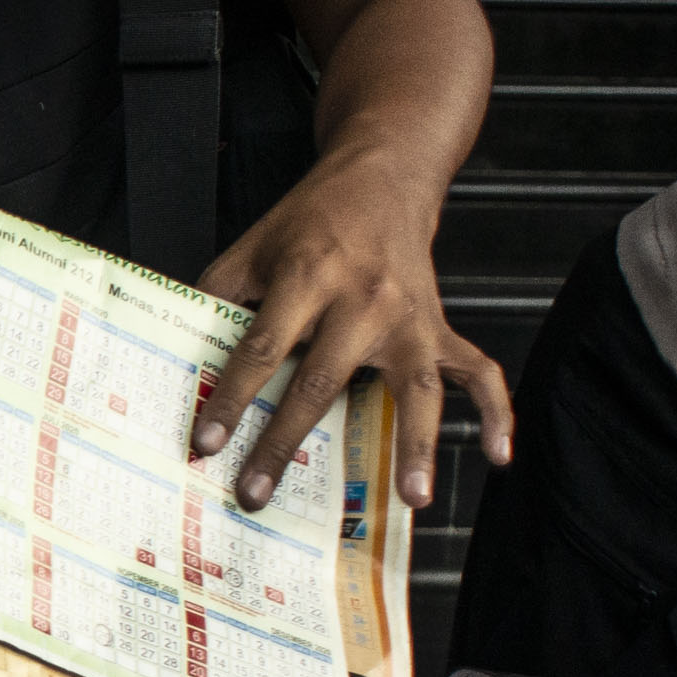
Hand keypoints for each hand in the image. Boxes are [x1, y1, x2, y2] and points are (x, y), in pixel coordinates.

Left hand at [189, 148, 513, 512]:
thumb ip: (216, 297)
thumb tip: (179, 359)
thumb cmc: (310, 220)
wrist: (383, 178)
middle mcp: (364, 299)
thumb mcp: (251, 246)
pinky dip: (497, 412)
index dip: (232, 397)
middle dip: (285, 441)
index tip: (207, 442)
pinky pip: (478, 372)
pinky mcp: (439, 326)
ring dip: (416, 445)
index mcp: (307, 275)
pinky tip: (496, 456)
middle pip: (323, 381)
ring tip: (410, 498)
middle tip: (257, 492)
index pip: (262, 347)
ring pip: (418, 388)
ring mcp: (410, 317)